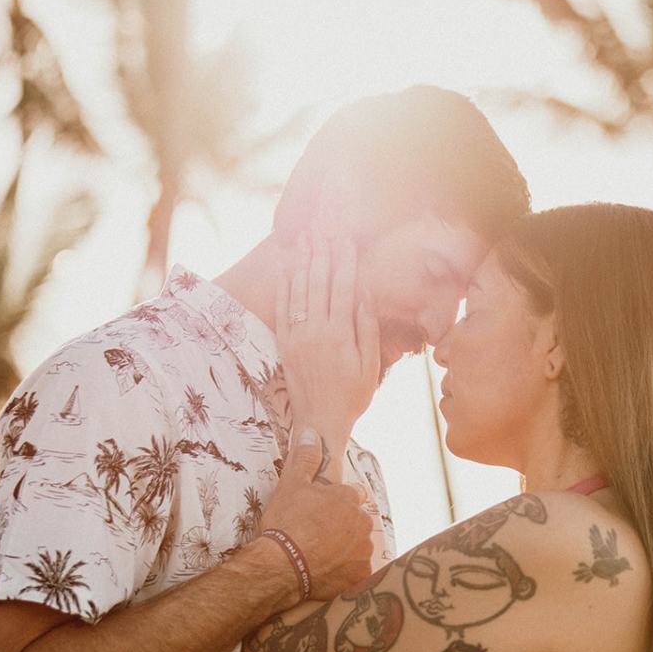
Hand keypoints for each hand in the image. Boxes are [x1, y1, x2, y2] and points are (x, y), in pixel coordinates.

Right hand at [255, 428, 373, 599]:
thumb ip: (305, 458)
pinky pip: (358, 571)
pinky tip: (327, 573)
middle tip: (317, 537)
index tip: (323, 512)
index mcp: (348, 499)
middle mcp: (362, 522)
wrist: (281, 566)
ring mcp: (364, 549)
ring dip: (346, 550)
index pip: (353, 495)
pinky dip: (346, 572)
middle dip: (343, 527)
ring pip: (359, 546)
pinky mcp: (361, 574)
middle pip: (357, 522)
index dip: (338, 502)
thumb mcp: (290, 484)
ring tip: (319, 557)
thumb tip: (311, 433)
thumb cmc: (285, 523)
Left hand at [276, 235, 380, 433]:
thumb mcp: (370, 364)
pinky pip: (282, 308)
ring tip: (305, 238)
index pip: (343, 287)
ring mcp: (297, 336)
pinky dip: (284, 285)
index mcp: (340, 335)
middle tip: (323, 229)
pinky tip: (286, 267)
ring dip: (302, 261)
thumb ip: (367, 327)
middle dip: (322, 253)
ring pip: (298, 290)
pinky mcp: (284, 343)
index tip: (347, 239)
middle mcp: (315, 331)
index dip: (345, 261)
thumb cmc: (353, 396)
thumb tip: (366, 293)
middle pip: (318, 282)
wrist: (320, 422)